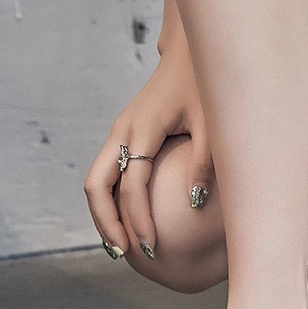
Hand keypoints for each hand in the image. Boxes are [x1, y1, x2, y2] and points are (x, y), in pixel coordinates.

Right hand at [83, 47, 214, 256]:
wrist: (190, 55)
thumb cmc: (205, 88)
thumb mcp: (212, 124)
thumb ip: (204, 163)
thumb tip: (196, 203)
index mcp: (141, 130)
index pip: (132, 186)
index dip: (139, 220)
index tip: (152, 247)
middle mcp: (122, 133)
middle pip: (96, 186)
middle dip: (107, 223)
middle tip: (125, 253)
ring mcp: (119, 135)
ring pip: (96, 182)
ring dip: (102, 215)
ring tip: (120, 247)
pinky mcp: (124, 138)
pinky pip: (106, 175)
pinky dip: (109, 202)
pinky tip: (127, 223)